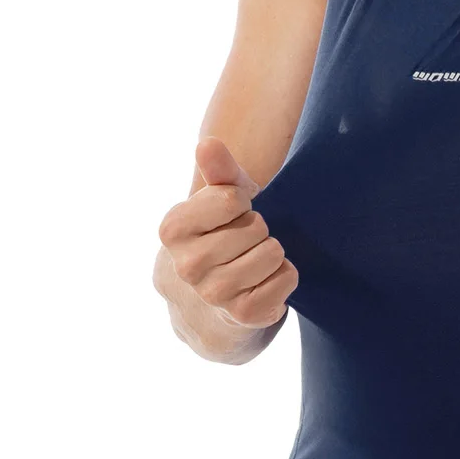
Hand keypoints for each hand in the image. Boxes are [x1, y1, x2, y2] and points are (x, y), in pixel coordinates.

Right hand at [157, 137, 299, 329]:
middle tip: (243, 242)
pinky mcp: (243, 315)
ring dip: (273, 252)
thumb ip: (219, 170)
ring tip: (254, 260)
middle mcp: (186, 266)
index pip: (230, 199)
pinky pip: (287, 277)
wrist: (216, 302)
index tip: (231, 214)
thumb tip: (208, 143)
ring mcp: (213, 294)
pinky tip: (265, 282)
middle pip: (256, 226)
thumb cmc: (221, 236)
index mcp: (172, 229)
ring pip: (273, 252)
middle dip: (258, 229)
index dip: (242, 201)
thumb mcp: (220, 200)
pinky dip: (286, 275)